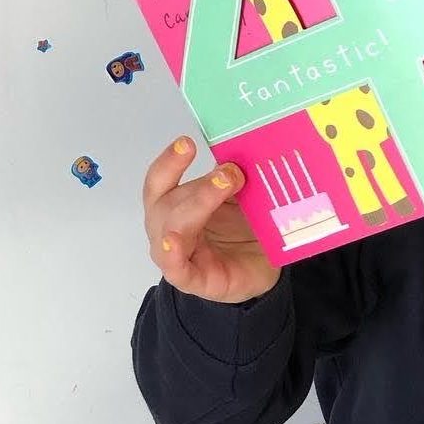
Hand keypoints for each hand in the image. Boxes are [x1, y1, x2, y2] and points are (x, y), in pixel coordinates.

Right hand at [142, 136, 279, 304]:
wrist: (261, 271)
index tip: (187, 143)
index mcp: (174, 205)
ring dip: (197, 205)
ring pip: (172, 229)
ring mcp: (177, 256)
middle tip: (228, 173)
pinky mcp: (192, 280)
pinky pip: (176, 268)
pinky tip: (172, 241)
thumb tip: (236, 155)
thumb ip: (233, 180)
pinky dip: (172, 254)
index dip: (170, 161)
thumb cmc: (242, 233)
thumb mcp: (240, 198)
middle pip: (167, 203)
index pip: (161, 181)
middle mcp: (168, 228)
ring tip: (221, 187)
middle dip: (199, 185)